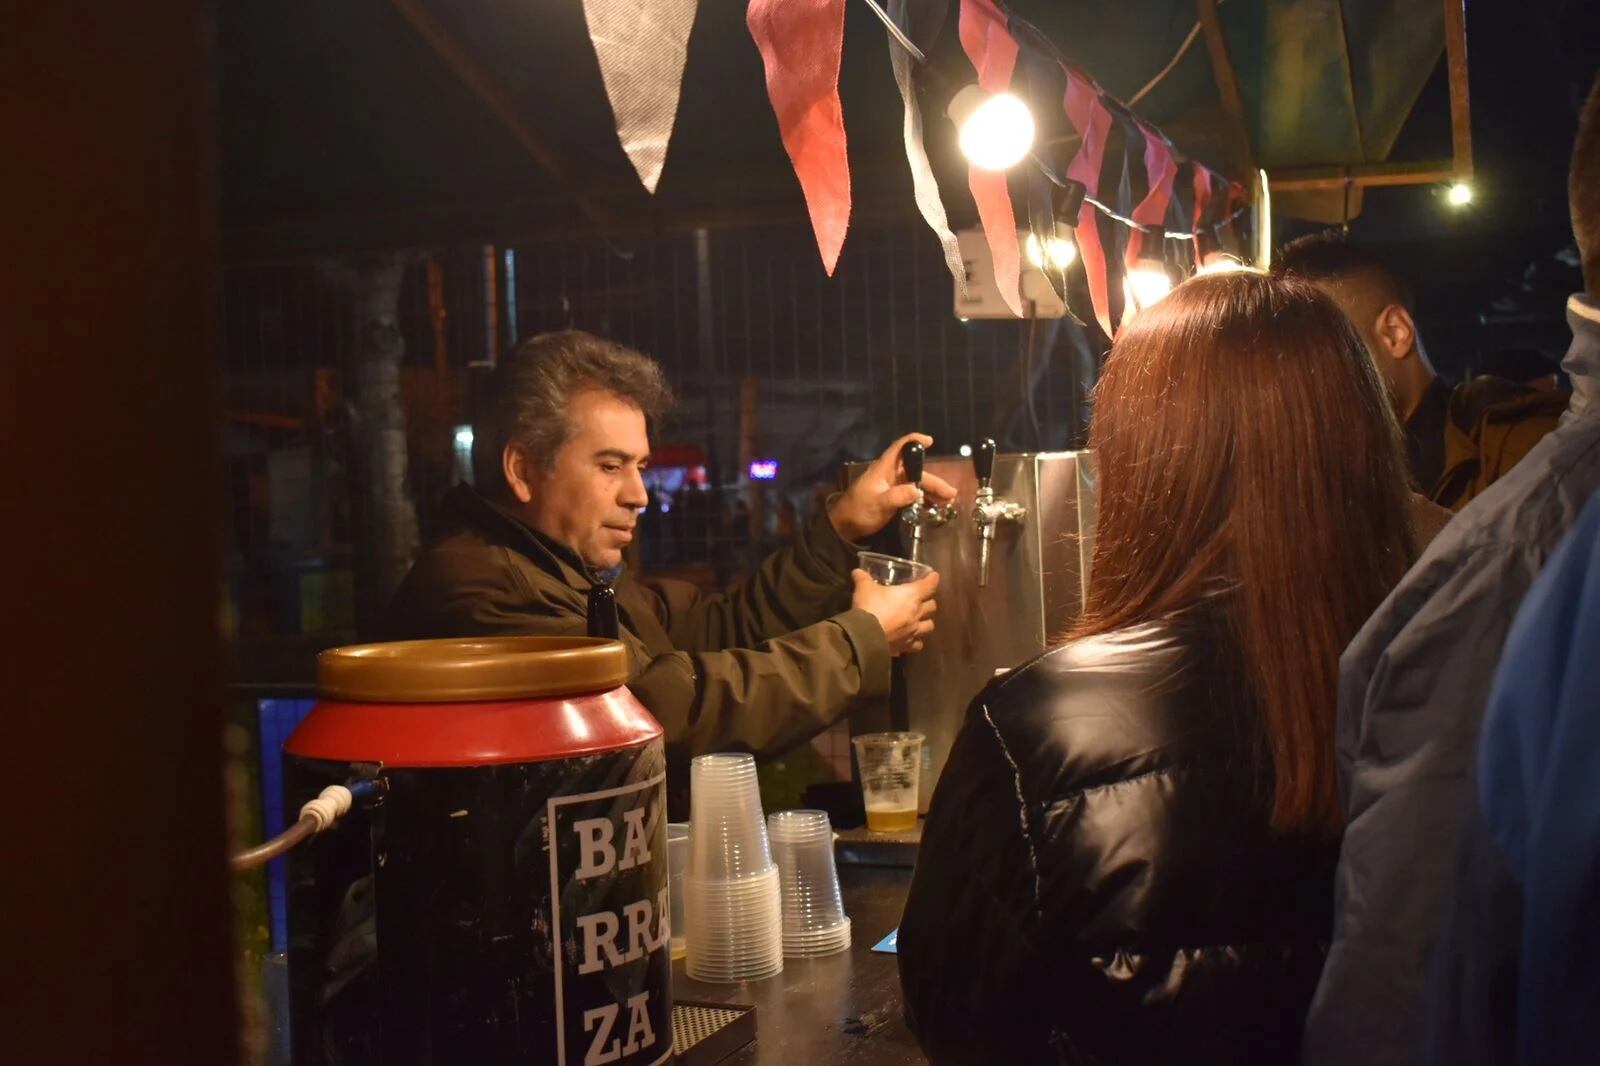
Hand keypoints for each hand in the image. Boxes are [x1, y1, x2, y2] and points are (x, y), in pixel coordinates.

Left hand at [828, 432, 957, 542]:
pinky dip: (924, 498)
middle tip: (950, 493)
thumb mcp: (878, 504)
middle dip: (933, 480)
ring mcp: (892, 487)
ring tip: (948, 501)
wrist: (844, 527)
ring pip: (916, 483)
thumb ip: (897, 497)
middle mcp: (890, 474)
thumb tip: (917, 491)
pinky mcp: (894, 498)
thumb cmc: (858, 511)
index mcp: (883, 469)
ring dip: (932, 491)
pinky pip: (913, 494)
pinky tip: (935, 506)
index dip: (914, 441)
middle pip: (915, 471)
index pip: (899, 448)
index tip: (930, 441)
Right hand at [851, 569, 939, 655]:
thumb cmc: (869, 607)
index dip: (933, 579)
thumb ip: (863, 578)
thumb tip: (857, 572)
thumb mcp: (864, 588)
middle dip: (928, 601)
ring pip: (929, 626)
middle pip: (932, 606)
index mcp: (911, 596)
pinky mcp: (906, 646)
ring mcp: (914, 631)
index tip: (933, 576)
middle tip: (922, 599)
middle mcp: (917, 613)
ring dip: (926, 621)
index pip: (929, 585)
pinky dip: (916, 641)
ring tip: (919, 620)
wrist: (864, 637)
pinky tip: (909, 639)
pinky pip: (917, 644)